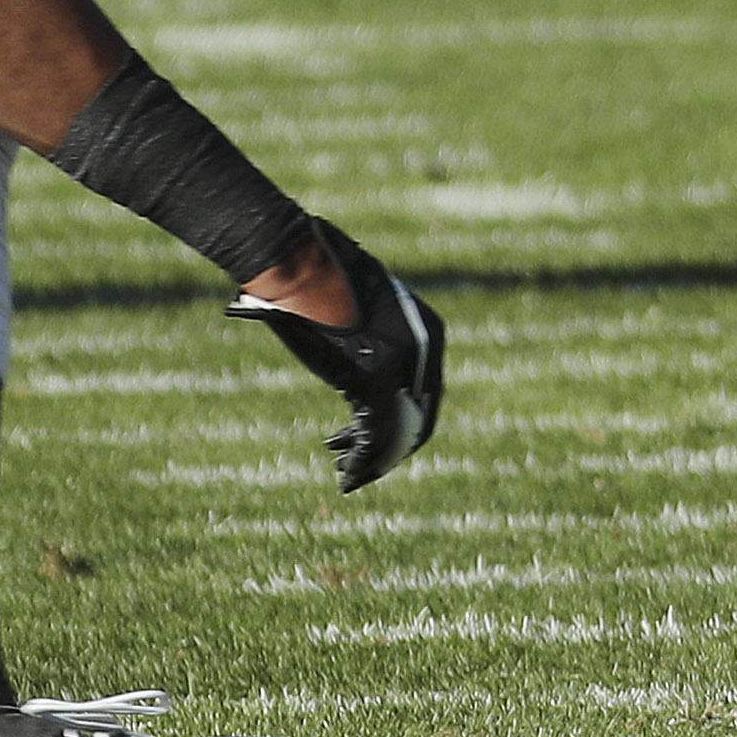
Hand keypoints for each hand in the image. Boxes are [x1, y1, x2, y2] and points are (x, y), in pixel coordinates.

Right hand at [231, 219, 444, 490]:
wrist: (305, 263)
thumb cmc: (330, 280)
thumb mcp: (369, 312)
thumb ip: (382, 344)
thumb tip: (378, 388)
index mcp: (430, 332)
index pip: (429, 394)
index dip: (407, 424)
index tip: (384, 444)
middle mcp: (425, 350)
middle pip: (416, 416)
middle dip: (390, 447)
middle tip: (365, 467)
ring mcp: (401, 365)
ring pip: (395, 431)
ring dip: (373, 459)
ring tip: (348, 472)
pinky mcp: (373, 379)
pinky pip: (374, 432)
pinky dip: (362, 458)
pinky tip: (347, 472)